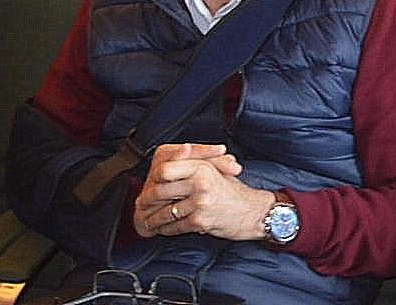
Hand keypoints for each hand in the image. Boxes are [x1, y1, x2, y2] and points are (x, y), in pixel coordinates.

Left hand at [134, 143, 271, 240]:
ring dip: (153, 219)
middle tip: (141, 204)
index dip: (154, 177)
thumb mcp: (216, 171)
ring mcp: (200, 202)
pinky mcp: (201, 221)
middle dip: (147, 201)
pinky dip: (166, 230)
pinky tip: (163, 229)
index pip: (165, 168)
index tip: (149, 183)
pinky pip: (174, 226)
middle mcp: (200, 182)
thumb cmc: (234, 192)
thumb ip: (193, 165)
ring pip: (165, 212)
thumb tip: (164, 167)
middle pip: (160, 191)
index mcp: (202, 167)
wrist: (253, 212)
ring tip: (147, 220)